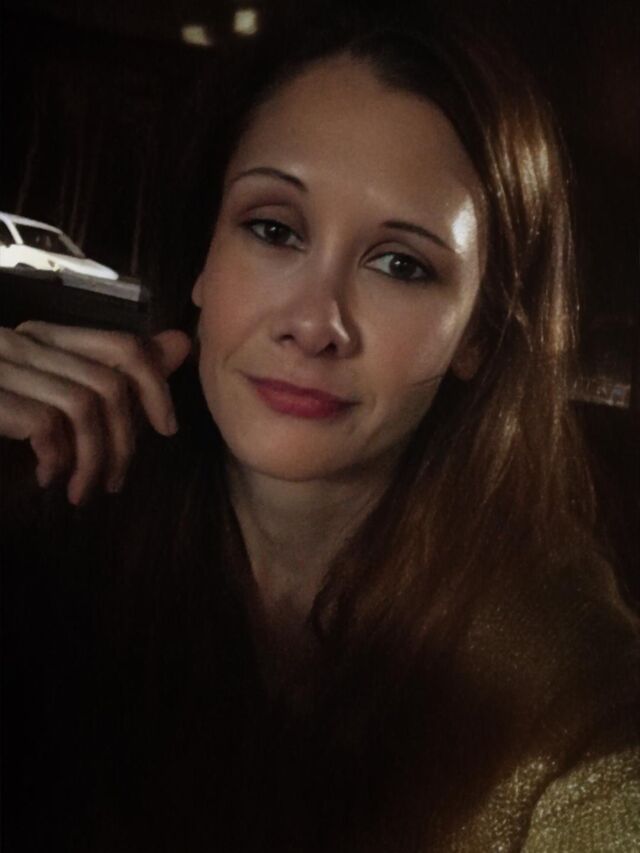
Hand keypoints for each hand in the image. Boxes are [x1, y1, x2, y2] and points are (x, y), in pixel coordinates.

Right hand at [0, 322, 190, 504]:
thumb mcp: (61, 407)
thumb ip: (117, 375)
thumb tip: (180, 343)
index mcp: (42, 340)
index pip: (122, 346)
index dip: (155, 387)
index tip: (165, 429)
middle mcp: (20, 343)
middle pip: (110, 382)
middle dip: (125, 442)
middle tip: (114, 482)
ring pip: (85, 404)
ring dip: (94, 460)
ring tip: (82, 491)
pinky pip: (47, 422)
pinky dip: (57, 458)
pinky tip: (45, 480)